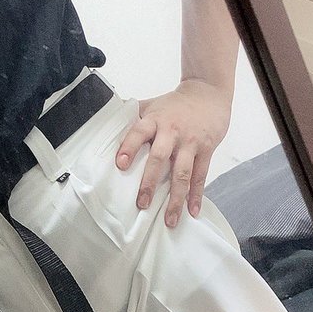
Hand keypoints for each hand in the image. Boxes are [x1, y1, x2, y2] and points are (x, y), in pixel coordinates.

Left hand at [115, 78, 231, 227]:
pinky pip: (201, 175)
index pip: (138, 132)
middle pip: (159, 157)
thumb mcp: (152, 105)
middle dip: (149, 182)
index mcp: (154, 120)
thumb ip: (132, 117)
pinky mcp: (206, 149)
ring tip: (169, 219)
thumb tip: (104, 125)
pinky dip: (196, 195)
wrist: (208, 92)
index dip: (129, 147)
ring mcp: (190, 142)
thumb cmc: (175, 103)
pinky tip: (192, 211)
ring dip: (176, 198)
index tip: (120, 164)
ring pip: (182, 172)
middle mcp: (172, 131)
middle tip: (142, 204)